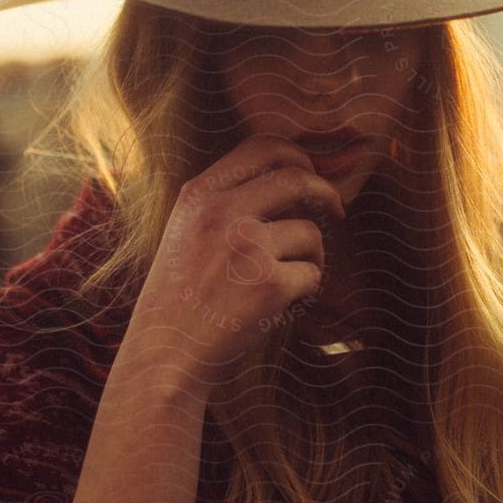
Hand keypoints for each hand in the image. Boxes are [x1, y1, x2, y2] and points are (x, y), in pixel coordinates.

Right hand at [127, 134, 346, 388]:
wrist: (165, 356)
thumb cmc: (180, 299)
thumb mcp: (186, 232)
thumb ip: (226, 202)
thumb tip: (295, 178)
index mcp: (199, 195)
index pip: (260, 147)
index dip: (297, 155)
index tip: (312, 173)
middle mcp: (221, 212)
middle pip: (296, 178)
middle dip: (326, 192)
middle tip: (338, 210)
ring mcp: (246, 246)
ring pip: (310, 233)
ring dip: (310, 258)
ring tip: (282, 284)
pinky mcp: (268, 284)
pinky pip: (312, 275)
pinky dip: (304, 293)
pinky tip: (276, 307)